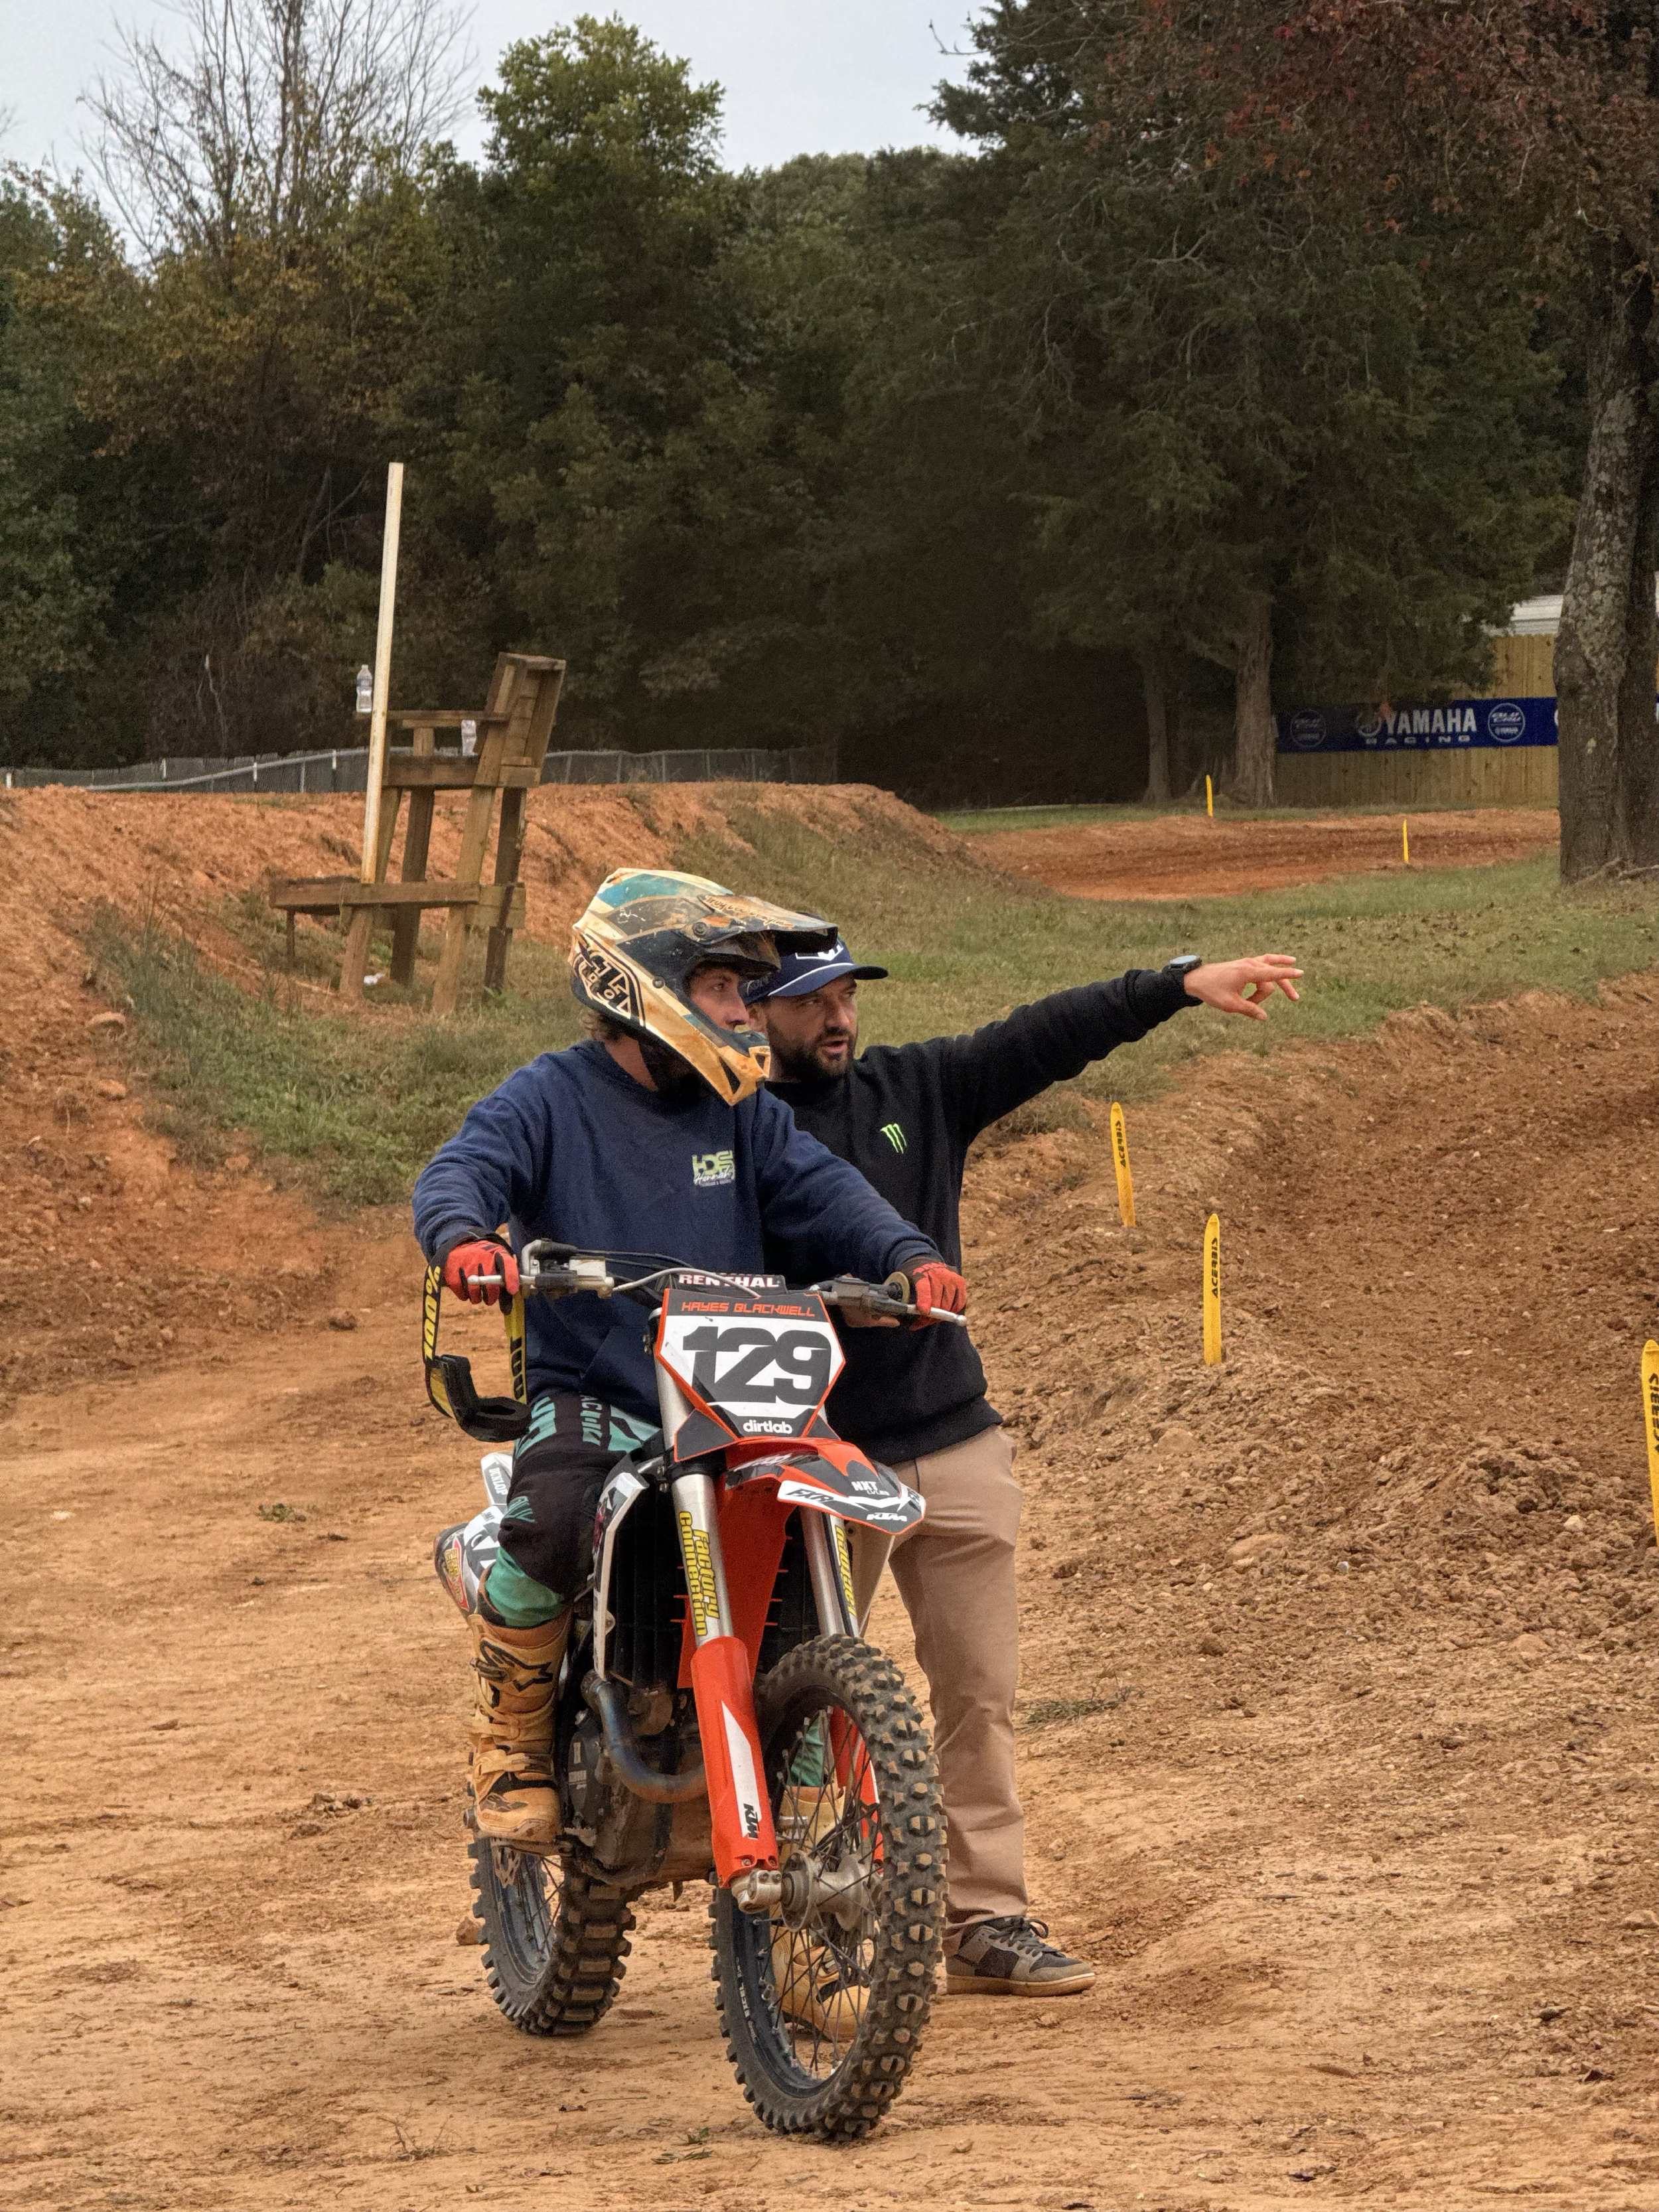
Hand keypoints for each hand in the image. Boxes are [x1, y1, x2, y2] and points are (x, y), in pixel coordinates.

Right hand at [442, 1237, 519, 1305]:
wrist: (461, 1244)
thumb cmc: (484, 1258)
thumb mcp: (498, 1261)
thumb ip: (506, 1282)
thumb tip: (508, 1310)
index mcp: (496, 1253)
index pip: (507, 1264)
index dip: (511, 1278)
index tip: (512, 1290)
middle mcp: (482, 1256)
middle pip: (490, 1285)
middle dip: (491, 1297)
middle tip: (489, 1299)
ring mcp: (466, 1264)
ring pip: (474, 1292)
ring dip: (476, 1298)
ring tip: (476, 1293)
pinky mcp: (453, 1271)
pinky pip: (461, 1293)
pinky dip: (464, 1295)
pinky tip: (466, 1288)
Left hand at [888, 1261, 968, 1327]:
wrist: (924, 1261)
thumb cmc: (912, 1275)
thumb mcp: (902, 1281)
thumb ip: (902, 1295)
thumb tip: (900, 1314)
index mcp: (921, 1273)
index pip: (924, 1287)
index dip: (924, 1300)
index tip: (924, 1312)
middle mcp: (938, 1273)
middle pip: (937, 1301)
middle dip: (929, 1316)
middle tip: (920, 1322)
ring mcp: (951, 1277)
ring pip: (948, 1305)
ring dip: (939, 1317)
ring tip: (930, 1319)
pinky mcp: (960, 1281)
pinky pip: (959, 1303)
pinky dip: (952, 1311)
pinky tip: (943, 1313)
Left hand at [1182, 954, 1301, 1020]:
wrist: (1196, 979)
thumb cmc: (1212, 991)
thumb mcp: (1230, 1004)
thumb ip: (1249, 1010)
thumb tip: (1264, 1017)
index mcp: (1247, 972)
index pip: (1273, 973)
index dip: (1288, 974)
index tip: (1301, 973)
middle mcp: (1249, 964)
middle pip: (1272, 976)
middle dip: (1283, 987)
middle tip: (1295, 999)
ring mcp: (1247, 963)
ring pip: (1267, 974)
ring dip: (1268, 988)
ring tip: (1272, 998)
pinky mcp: (1244, 965)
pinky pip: (1262, 968)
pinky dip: (1266, 976)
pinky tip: (1276, 972)